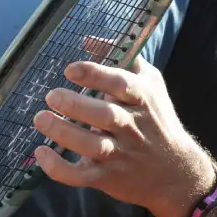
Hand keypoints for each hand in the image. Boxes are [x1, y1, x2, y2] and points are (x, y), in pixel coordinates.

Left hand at [30, 53, 214, 216]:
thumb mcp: (148, 82)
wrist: (176, 172)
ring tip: (40, 118)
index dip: (95, 74)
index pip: (120, 84)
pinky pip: (81, 177)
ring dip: (64, 133)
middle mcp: (131, 127)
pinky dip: (59, 168)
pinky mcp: (107, 177)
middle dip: (76, 105)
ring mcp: (119, 154)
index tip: (70, 69)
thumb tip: (86, 39)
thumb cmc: (156, 119)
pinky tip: (42, 153)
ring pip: (92, 146)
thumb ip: (120, 57)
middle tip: (52, 95)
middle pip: (106, 116)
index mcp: (141, 99)